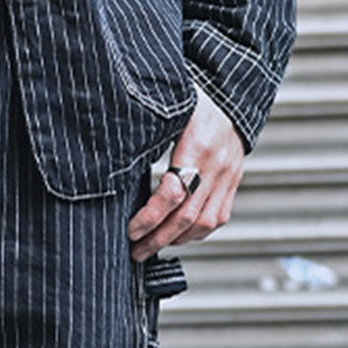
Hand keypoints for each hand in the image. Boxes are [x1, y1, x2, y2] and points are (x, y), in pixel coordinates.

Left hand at [128, 84, 245, 262]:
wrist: (230, 96)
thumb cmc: (192, 102)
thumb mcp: (168, 112)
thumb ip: (146, 136)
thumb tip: (113, 160)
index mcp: (196, 145)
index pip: (172, 193)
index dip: (149, 217)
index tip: (131, 230)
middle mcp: (215, 165)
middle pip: (186, 217)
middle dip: (158, 239)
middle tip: (136, 251)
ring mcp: (228, 176)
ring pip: (204, 223)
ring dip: (176, 240)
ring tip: (153, 245)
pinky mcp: (233, 183)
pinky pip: (218, 218)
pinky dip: (197, 233)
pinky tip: (178, 236)